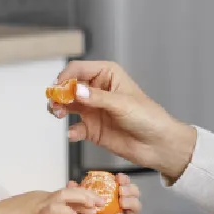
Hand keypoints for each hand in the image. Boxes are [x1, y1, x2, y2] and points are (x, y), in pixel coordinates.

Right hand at [47, 61, 197, 179]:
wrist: (158, 144)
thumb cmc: (148, 117)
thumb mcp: (122, 103)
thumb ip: (97, 97)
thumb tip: (76, 90)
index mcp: (107, 74)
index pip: (78, 69)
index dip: (65, 76)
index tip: (59, 88)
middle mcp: (97, 90)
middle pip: (68, 87)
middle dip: (58, 93)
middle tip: (54, 103)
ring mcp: (93, 109)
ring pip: (67, 105)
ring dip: (59, 109)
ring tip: (58, 114)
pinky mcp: (92, 129)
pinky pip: (75, 127)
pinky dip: (71, 131)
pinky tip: (73, 134)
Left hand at [63, 174, 141, 213]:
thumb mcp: (76, 204)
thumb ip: (76, 193)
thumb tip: (72, 183)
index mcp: (111, 196)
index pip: (124, 185)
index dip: (124, 179)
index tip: (118, 177)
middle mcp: (118, 206)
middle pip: (134, 194)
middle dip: (131, 190)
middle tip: (121, 190)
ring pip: (136, 209)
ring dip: (131, 203)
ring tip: (122, 202)